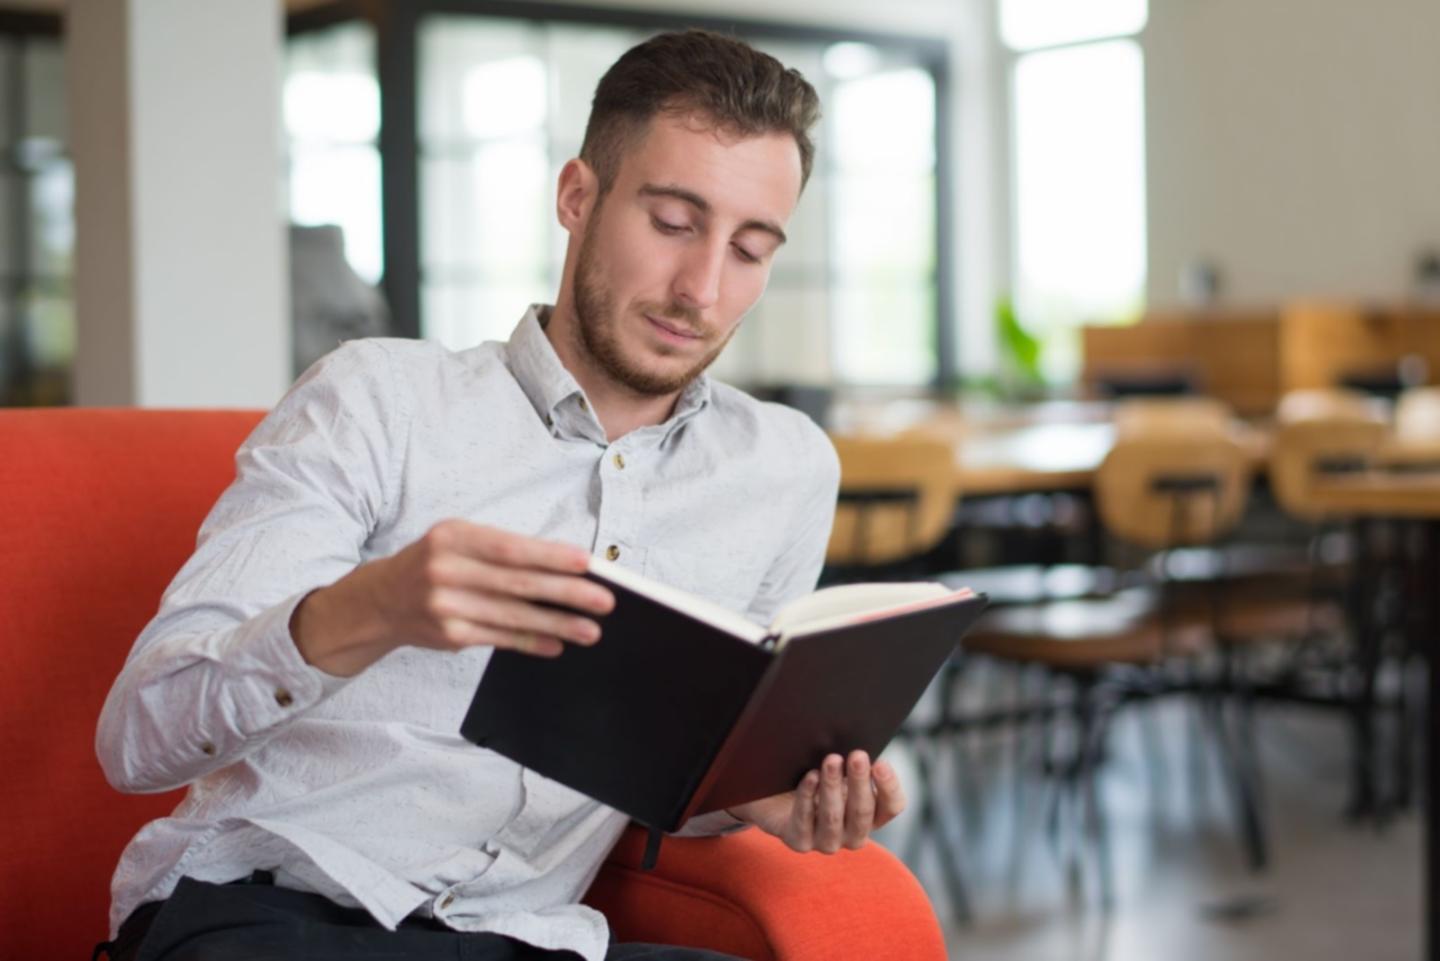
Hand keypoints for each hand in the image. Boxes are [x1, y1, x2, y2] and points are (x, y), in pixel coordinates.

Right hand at [291, 519, 613, 675]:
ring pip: (513, 617)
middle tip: (604, 601)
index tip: (586, 563)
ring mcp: (445, 605)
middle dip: (566, 593)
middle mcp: (446, 569)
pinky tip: (557, 644)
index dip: (550, 556)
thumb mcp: (458, 541)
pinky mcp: (448, 635)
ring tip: (591, 630)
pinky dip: (532, 642)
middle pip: (517, 584)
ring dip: (558, 625)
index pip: (510, 548)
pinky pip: (500, 639)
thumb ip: (503, 550)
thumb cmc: (434, 563)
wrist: (380, 600)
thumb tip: (565, 566)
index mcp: (452, 536)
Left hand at [727, 750, 905, 853]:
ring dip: (832, 787)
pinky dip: (807, 797)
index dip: (889, 786)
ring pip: (833, 818)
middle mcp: (853, 834)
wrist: (776, 793)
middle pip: (863, 812)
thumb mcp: (840, 768)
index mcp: (872, 814)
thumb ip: (852, 762)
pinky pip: (804, 821)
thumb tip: (857, 743)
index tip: (881, 763)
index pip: (892, 806)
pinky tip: (810, 777)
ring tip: (831, 760)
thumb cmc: (815, 774)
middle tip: (857, 755)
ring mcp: (827, 842)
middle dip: (860, 781)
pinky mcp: (799, 841)